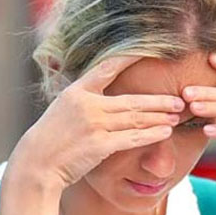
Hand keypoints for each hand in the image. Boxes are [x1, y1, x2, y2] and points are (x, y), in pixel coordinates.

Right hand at [6, 56, 184, 190]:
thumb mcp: (62, 109)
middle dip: (158, 101)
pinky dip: (151, 135)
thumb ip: (82, 99)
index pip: (108, 68)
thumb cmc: (50, 138)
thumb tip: (98, 92)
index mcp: (77, 92)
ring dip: (159, 117)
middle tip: (179, 99)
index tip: (150, 51)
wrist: (36, 163)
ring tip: (177, 115)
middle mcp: (88, 105)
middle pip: (132, 100)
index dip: (129, 58)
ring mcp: (94, 125)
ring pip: (135, 119)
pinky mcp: (100, 145)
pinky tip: (165, 132)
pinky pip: (132, 138)